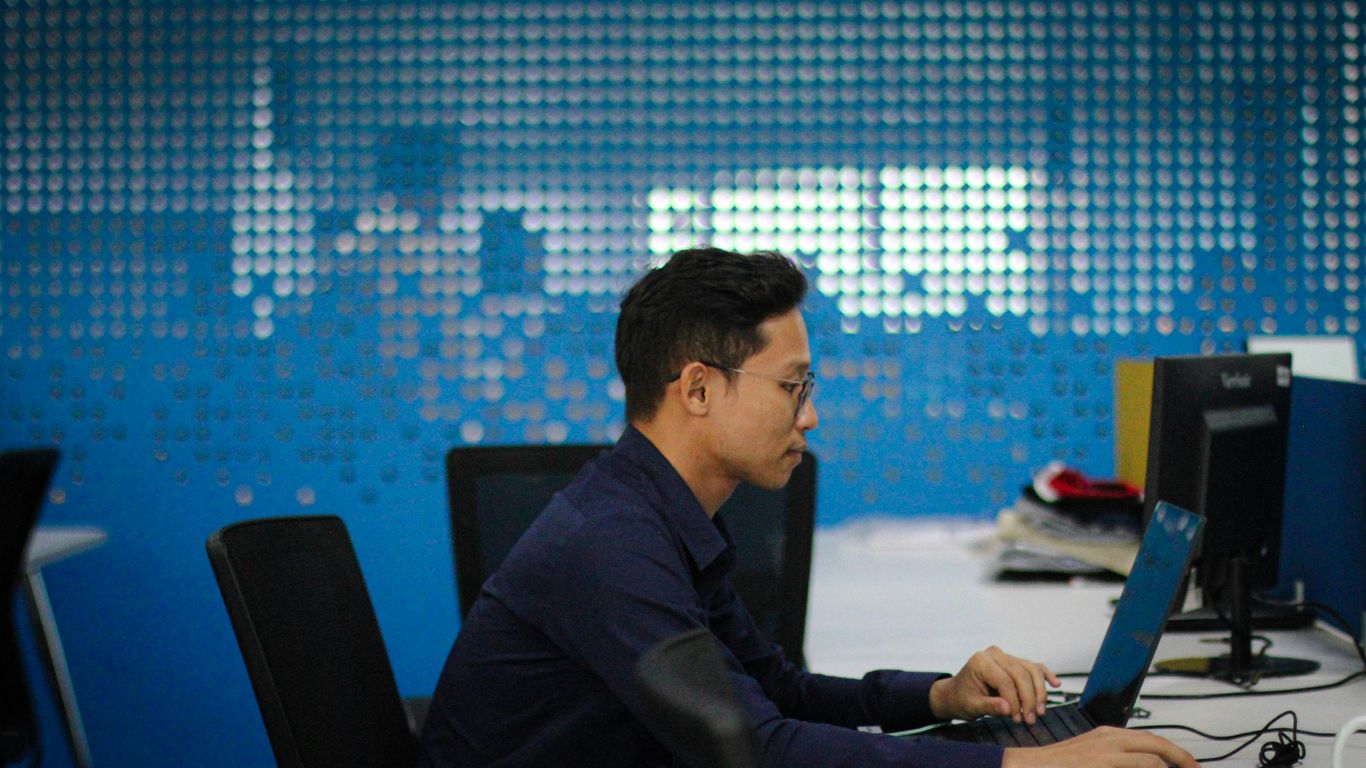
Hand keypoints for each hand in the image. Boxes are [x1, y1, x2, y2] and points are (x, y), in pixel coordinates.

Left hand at [928, 645, 1059, 723]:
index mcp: (981, 661)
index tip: (1016, 719)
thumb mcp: (971, 706)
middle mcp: (994, 654)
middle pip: (1021, 674)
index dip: (1014, 701)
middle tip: (1031, 719)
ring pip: (1031, 670)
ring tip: (1039, 711)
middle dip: (1029, 698)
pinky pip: (1033, 666)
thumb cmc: (962, 699)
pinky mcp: (1014, 662)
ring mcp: (1005, 656)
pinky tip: (1055, 684)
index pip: (1005, 681)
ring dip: (1039, 691)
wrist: (956, 693)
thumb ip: (989, 706)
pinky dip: (1045, 675)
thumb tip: (1007, 708)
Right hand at [1002, 726, 1199, 767]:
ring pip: (1153, 757)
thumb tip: (1136, 764)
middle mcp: (1110, 738)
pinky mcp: (1102, 763)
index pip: (1149, 741)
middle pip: (1157, 744)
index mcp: (1107, 736)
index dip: (1172, 753)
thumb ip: (1113, 760)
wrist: (1028, 766)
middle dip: (1181, 759)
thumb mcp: (1089, 759)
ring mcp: (1107, 750)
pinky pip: (1142, 766)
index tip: (1186, 765)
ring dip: (1171, 766)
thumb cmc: (1056, 767)